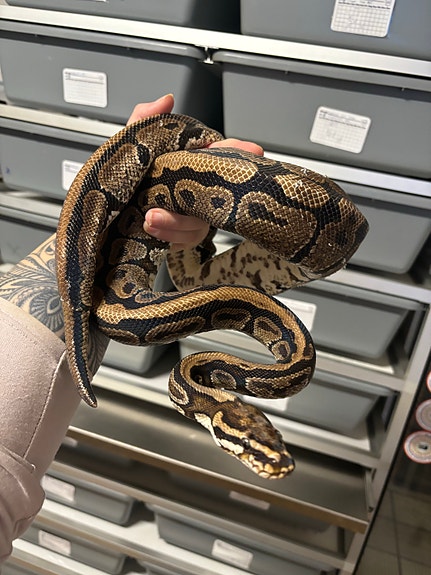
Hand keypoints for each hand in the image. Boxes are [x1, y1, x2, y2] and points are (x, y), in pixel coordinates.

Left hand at [130, 95, 263, 250]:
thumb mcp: (132, 146)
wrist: (107, 212)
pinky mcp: (178, 237)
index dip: (237, 151)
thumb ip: (145, 121)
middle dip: (210, 196)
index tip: (252, 149)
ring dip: (177, 220)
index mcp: (188, 165)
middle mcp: (194, 191)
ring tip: (151, 216)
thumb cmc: (125, 177)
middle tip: (190, 194)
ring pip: (200, 222)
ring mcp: (189, 216)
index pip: (220, 155)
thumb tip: (166, 101)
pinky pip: (183, 239)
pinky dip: (167, 235)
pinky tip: (151, 228)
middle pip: (217, 193)